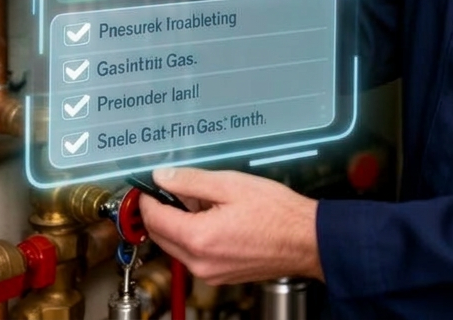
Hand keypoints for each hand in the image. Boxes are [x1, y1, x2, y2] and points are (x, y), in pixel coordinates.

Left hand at [139, 167, 322, 285]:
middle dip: (161, 210)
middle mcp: (199, 263)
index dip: (147, 198)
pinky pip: (194, 255)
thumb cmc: (276, 212)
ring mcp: (209, 273)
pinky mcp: (220, 276)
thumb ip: (191, 180)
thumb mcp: (231, 183)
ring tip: (201, 199)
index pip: (155, 218)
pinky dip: (193, 235)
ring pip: (176, 246)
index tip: (149, 184)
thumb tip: (163, 176)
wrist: (305, 240)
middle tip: (173, 187)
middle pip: (161, 236)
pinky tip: (212, 216)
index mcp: (198, 238)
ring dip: (177, 223)